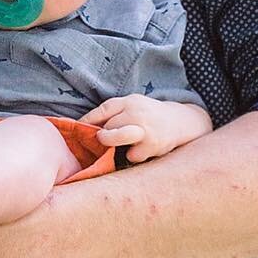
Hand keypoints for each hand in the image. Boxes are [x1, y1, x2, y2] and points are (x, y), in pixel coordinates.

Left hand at [80, 95, 208, 162]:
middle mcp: (136, 113)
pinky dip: (133, 155)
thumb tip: (86, 125)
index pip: (103, 109)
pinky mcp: (152, 146)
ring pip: (116, 138)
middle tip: (101, 139)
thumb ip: (114, 113)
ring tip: (113, 145)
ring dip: (110, 143)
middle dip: (101, 135)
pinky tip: (140, 151)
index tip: (76, 128)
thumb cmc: (149, 114)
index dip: (87, 120)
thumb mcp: (133, 105)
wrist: (181, 122)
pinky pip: (132, 155)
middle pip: (108, 126)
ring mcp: (145, 130)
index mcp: (130, 101)